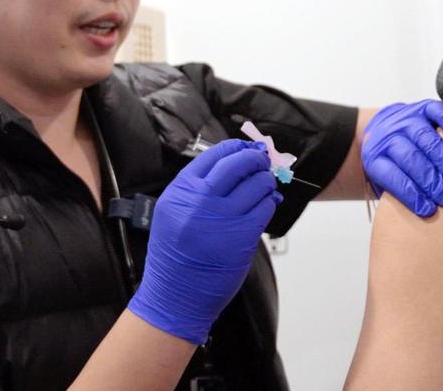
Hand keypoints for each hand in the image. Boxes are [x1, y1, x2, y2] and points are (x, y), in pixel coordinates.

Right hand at [128, 139, 280, 343]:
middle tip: (262, 160)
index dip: (235, 147)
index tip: (246, 147)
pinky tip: (268, 203)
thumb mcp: (172, 212)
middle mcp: (200, 201)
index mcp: (180, 191)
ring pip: (257, 185)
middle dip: (255, 158)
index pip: (213, 155)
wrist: (175, 295)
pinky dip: (270, 202)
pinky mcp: (242, 237)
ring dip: (266, 181)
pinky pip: (264, 208)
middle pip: (237, 164)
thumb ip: (196, 188)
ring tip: (265, 184)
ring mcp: (222, 219)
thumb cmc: (175, 254)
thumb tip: (233, 163)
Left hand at [361, 100, 442, 216]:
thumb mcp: (384, 183)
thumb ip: (396, 197)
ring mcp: (405, 118)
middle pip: (409, 156)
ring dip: (441, 156)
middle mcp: (388, 135)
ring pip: (423, 135)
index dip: (411, 194)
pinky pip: (435, 110)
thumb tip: (415, 226)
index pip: (392, 176)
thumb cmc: (391, 166)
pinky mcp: (420, 107)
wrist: (381, 130)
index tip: (429, 210)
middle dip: (429, 179)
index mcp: (375, 158)